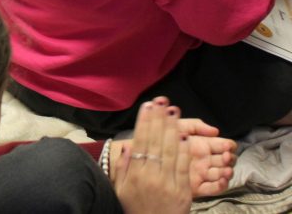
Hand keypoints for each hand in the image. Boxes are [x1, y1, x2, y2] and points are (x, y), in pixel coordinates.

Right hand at [112, 107, 236, 198]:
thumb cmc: (134, 210)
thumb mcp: (120, 190)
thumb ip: (123, 169)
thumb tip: (127, 148)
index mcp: (135, 174)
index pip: (141, 142)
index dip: (144, 123)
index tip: (147, 107)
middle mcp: (151, 176)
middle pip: (156, 142)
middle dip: (159, 120)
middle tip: (161, 102)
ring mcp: (168, 183)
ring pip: (171, 151)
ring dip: (173, 129)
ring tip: (174, 112)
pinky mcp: (183, 192)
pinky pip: (184, 167)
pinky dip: (185, 151)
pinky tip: (185, 136)